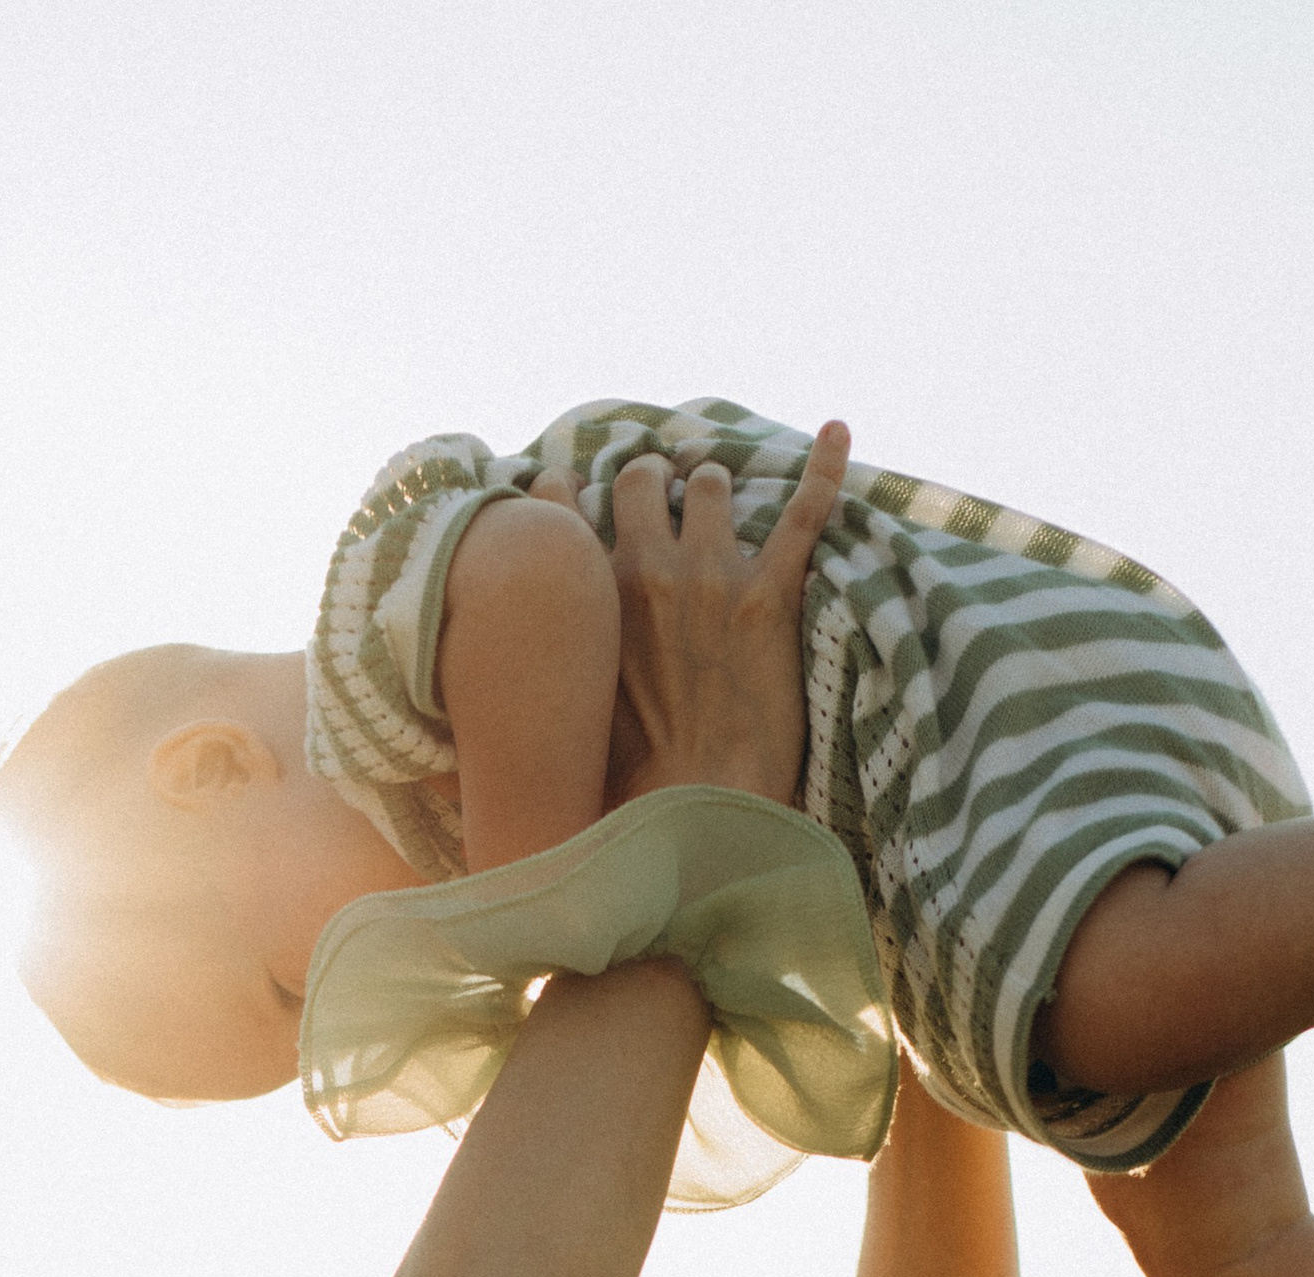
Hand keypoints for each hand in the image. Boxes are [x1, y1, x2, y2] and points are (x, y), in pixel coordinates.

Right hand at [537, 425, 847, 814]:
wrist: (692, 810)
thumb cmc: (619, 784)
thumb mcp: (555, 711)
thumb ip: (535, 665)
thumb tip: (475, 699)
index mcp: (588, 593)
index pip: (560, 501)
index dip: (568, 489)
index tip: (574, 490)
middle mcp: (645, 567)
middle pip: (642, 476)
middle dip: (653, 480)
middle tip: (662, 495)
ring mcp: (711, 574)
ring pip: (710, 481)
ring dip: (714, 488)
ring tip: (720, 500)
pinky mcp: (770, 595)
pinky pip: (805, 510)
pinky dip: (824, 465)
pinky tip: (838, 429)